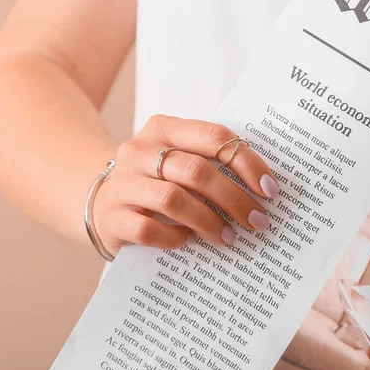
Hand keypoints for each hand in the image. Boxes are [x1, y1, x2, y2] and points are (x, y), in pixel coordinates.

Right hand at [93, 114, 279, 254]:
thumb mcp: (177, 158)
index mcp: (163, 128)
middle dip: (234, 199)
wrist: (101, 200)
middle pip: (196, 171)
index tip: (269, 190)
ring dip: (209, 221)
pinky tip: (189, 241)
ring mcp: (122, 184)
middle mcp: (139, 151)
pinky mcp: (113, 217)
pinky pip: (149, 230)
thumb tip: (262, 187)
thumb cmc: (155, 180)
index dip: (247, 163)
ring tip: (229, 236)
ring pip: (173, 200)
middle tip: (257, 221)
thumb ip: (210, 161)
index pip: (213, 137)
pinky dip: (175, 238)